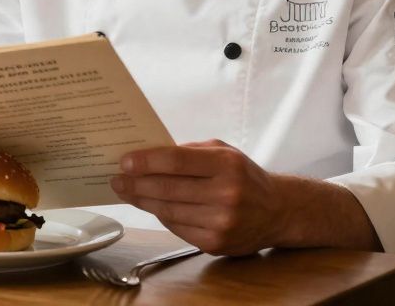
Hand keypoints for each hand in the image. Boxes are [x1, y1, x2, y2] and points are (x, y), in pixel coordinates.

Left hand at [110, 140, 284, 255]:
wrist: (278, 211)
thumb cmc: (244, 176)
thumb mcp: (224, 151)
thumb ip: (189, 151)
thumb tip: (148, 154)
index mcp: (227, 165)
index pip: (176, 161)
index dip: (146, 161)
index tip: (124, 161)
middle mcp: (226, 194)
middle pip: (168, 188)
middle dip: (136, 183)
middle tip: (116, 179)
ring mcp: (221, 222)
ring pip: (168, 211)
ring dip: (142, 201)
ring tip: (127, 191)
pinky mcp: (216, 243)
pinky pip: (177, 228)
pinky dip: (161, 216)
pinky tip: (151, 206)